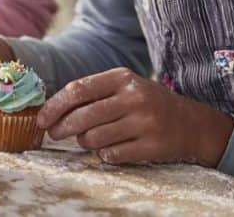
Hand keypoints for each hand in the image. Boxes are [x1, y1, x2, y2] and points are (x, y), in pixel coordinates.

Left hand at [38, 67, 233, 166]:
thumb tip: (52, 108)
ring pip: (94, 138)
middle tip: (54, 134)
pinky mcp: (152, 146)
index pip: (78, 90)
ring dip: (85, 142)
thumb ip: (92, 93)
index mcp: (122, 78)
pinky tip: (112, 148)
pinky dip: (105, 154)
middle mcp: (134, 97)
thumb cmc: (147, 103)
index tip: (41, 119)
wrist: (191, 123)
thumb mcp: (124, 86)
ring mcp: (144, 123)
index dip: (55, 106)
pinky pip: (112, 155)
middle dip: (61, 128)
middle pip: (82, 117)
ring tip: (91, 138)